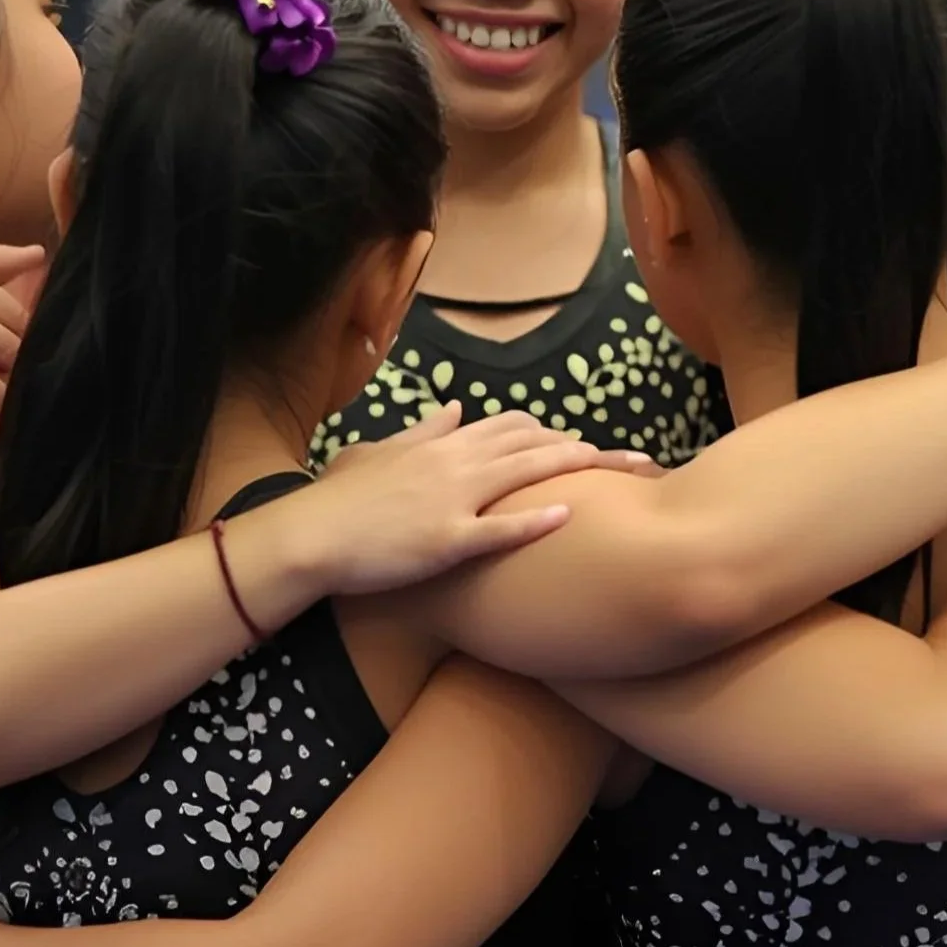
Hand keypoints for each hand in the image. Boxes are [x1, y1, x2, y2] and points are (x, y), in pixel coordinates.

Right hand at [301, 404, 653, 595]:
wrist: (309, 534)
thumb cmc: (341, 498)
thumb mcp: (379, 451)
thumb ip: (423, 429)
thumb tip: (455, 407)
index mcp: (442, 443)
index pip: (513, 427)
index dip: (556, 435)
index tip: (589, 446)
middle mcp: (455, 462)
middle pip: (535, 446)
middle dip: (590, 452)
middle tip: (637, 463)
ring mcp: (452, 499)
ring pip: (527, 475)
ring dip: (578, 471)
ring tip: (621, 475)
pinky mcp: (444, 539)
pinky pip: (498, 528)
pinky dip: (536, 522)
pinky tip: (570, 519)